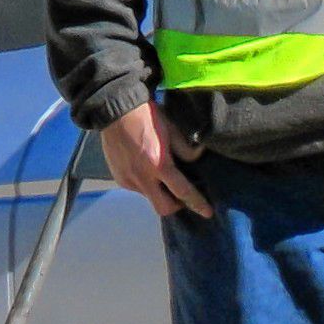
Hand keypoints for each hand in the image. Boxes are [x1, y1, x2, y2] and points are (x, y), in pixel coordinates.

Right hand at [101, 100, 209, 218]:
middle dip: (176, 206)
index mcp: (159, 164)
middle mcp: (142, 177)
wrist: (116, 110)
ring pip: (149, 198)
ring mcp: (128, 180)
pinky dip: (146, 184)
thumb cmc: (147, 116)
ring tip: (161, 177)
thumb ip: (186, 149)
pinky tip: (146, 169)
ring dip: (159, 193)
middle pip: (163, 208)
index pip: (182, 192)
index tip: (208, 212)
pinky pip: (137, 189)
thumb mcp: (171, 129)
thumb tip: (198, 158)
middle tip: (182, 197)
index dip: (197, 203)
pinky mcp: (119, 178)